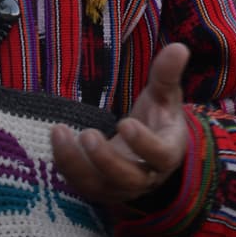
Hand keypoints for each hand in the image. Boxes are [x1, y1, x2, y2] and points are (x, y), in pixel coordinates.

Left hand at [51, 42, 188, 205]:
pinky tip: (56, 139)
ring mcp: (120, 187)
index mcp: (168, 153)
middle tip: (86, 134)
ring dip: (75, 164)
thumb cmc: (158, 117)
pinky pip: (79, 185)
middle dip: (105, 160)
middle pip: (128, 179)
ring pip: (98, 187)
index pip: (160, 156)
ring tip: (59, 131)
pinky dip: (65, 165)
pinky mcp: (99, 189)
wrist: (147, 149)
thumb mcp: (164, 94)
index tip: (125, 122)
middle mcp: (145, 177)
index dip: (143, 144)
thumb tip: (179, 47)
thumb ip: (167, 74)